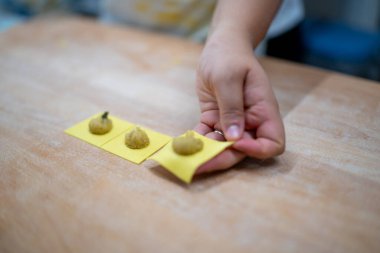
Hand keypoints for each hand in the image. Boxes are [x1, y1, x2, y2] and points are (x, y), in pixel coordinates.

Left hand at [194, 32, 284, 173]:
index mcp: (263, 111)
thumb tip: (234, 139)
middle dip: (221, 158)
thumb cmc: (229, 57)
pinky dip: (196, 142)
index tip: (235, 143)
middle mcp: (250, 121)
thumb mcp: (228, 78)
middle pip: (242, 150)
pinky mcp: (215, 119)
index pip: (272, 143)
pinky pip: (207, 136)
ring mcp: (232, 122)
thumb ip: (232, 108)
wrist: (220, 47)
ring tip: (184, 158)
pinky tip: (181, 145)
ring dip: (205, 154)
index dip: (257, 150)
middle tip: (197, 165)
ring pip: (222, 147)